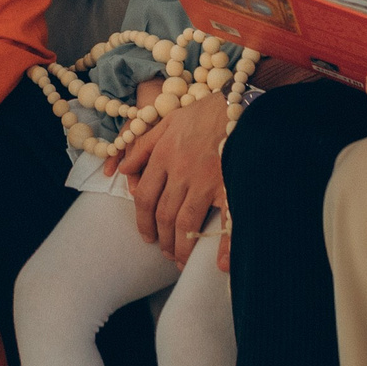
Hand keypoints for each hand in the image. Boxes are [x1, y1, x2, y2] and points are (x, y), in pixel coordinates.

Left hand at [111, 91, 224, 265]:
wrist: (242, 101)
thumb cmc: (206, 111)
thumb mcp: (168, 121)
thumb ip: (143, 146)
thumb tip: (123, 170)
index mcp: (164, 155)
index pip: (145, 197)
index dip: (144, 222)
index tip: (147, 237)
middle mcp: (181, 170)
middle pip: (164, 215)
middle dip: (163, 240)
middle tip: (166, 254)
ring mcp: (206, 180)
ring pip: (186, 223)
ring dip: (183, 247)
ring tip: (182, 260)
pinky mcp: (231, 184)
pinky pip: (225, 220)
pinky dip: (224, 245)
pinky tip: (220, 264)